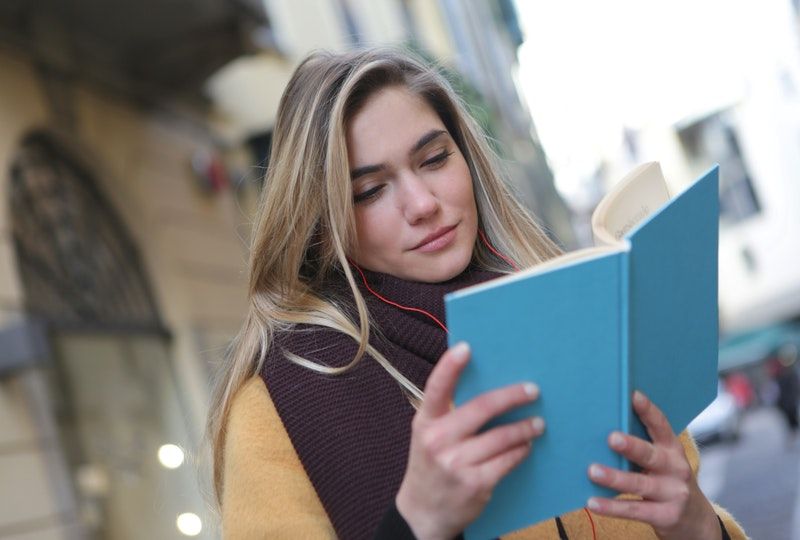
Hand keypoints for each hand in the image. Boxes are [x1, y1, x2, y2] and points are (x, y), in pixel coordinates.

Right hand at [395, 342, 544, 539]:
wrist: (423, 512)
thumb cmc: (431, 464)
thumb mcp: (428, 436)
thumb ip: (448, 413)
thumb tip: (489, 386)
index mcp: (425, 422)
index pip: (436, 388)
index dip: (449, 366)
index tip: (466, 347)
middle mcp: (438, 440)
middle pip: (482, 408)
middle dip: (512, 396)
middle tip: (533, 390)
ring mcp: (457, 463)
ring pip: (502, 436)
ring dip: (525, 428)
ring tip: (538, 423)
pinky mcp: (476, 484)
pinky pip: (508, 459)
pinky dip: (521, 450)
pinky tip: (526, 446)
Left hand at [586, 391, 720, 539]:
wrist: (695, 521)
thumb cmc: (667, 481)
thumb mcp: (663, 461)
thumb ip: (642, 446)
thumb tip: (604, 427)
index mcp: (673, 449)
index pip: (661, 426)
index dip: (648, 411)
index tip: (634, 396)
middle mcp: (676, 469)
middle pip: (651, 455)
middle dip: (632, 446)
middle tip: (611, 437)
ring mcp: (672, 493)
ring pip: (640, 483)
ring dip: (615, 478)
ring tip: (592, 471)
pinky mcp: (665, 516)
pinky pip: (635, 510)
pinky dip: (612, 507)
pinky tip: (592, 502)